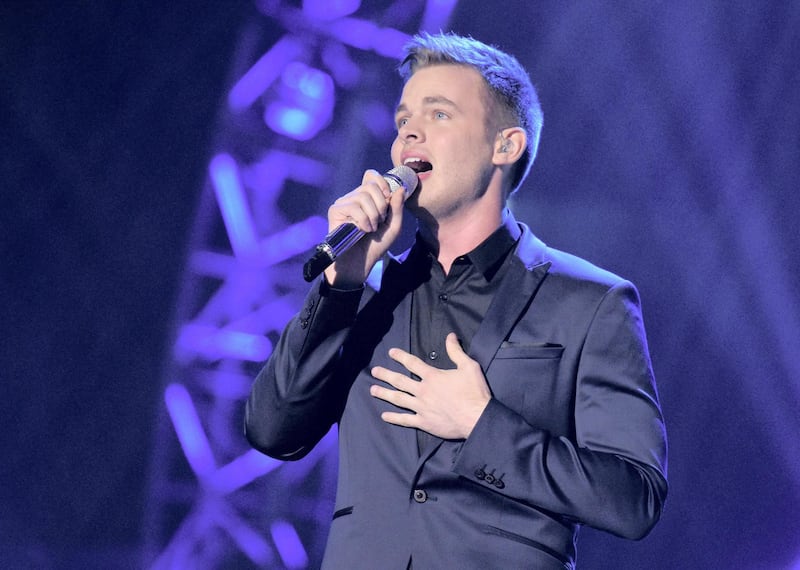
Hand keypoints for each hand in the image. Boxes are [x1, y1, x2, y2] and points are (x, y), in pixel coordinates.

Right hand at [323, 169, 405, 287]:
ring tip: (370, 229)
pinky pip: (353, 207)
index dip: (382, 182)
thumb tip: (400, 189)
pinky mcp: (335, 211)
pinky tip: (362, 230)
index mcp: (367, 198)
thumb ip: (397, 208)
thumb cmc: (375, 246)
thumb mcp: (393, 226)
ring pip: (363, 196)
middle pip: (370, 186)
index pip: (371, 176)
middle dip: (381, 205)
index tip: (388, 197)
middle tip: (379, 222)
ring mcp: (343, 203)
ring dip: (373, 216)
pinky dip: (363, 220)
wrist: (359, 264)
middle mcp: (354, 198)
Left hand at [370, 333, 490, 439]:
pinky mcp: (424, 422)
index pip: (412, 363)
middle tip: (374, 371)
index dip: (400, 356)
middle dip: (385, 375)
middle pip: (400, 381)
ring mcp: (421, 407)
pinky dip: (394, 418)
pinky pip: (405, 420)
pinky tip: (384, 416)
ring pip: (398, 399)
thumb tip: (450, 336)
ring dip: (384, 393)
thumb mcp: (469, 366)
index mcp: (432, 376)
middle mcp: (423, 391)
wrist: (477, 418)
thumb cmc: (474, 392)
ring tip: (372, 390)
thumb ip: (456, 351)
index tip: (390, 352)